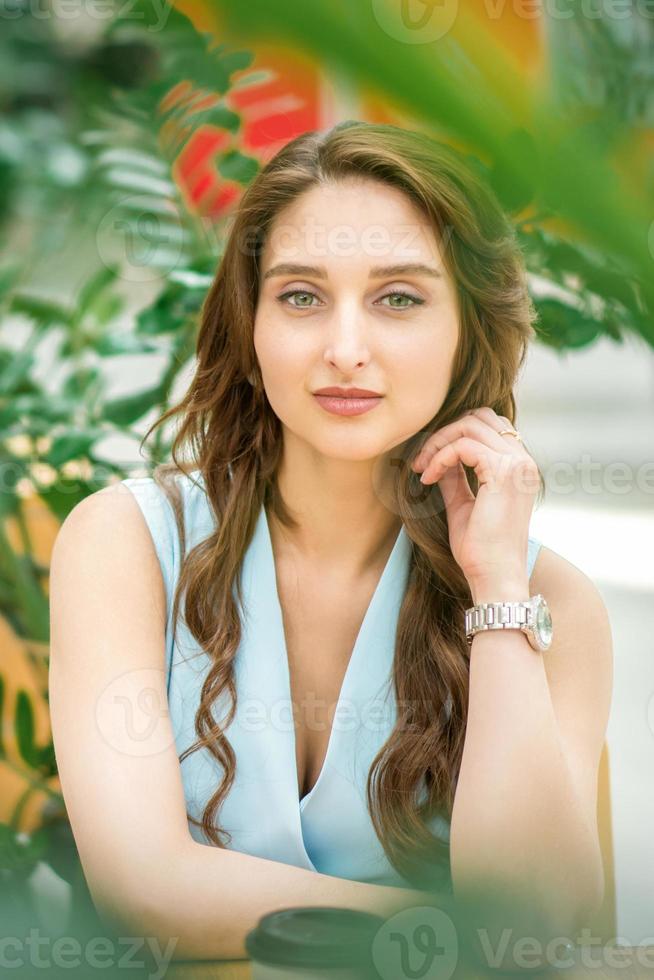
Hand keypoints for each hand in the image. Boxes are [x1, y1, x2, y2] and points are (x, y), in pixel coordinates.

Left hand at [411, 407, 539, 590]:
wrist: (494, 576)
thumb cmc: (481, 550)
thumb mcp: (463, 504)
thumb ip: (454, 477)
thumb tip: (438, 454)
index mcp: (520, 467)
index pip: (489, 425)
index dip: (454, 434)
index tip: (428, 460)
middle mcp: (524, 461)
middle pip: (479, 417)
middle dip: (444, 433)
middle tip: (421, 460)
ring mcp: (518, 464)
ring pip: (470, 426)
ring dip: (438, 443)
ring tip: (421, 468)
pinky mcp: (504, 472)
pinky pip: (463, 446)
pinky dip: (440, 456)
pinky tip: (427, 477)